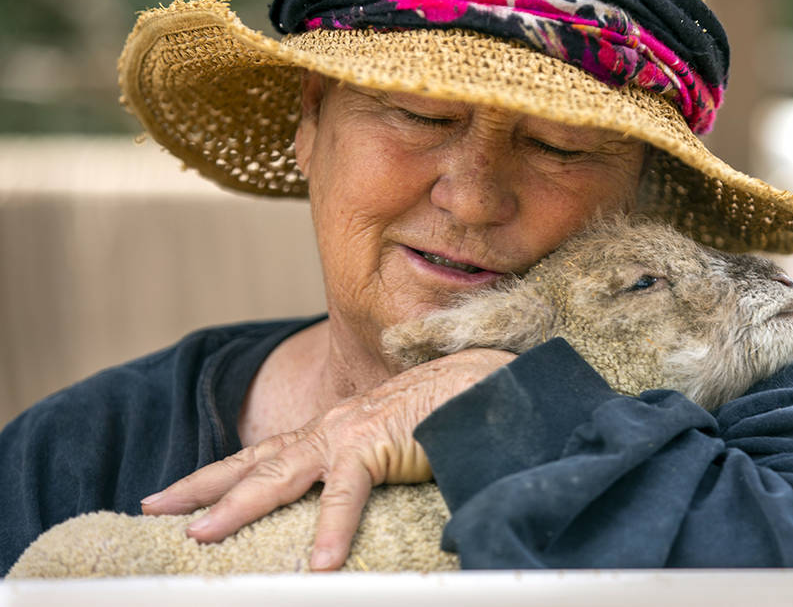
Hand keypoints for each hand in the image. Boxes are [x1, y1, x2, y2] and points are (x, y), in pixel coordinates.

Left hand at [140, 348, 515, 570]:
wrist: (483, 383)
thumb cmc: (441, 414)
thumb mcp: (388, 444)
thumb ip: (360, 470)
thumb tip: (341, 504)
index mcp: (330, 429)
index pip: (263, 454)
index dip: (219, 475)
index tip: (177, 496)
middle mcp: (329, 428)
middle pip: (254, 461)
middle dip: (201, 487)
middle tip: (153, 508)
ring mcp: (349, 435)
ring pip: (281, 474)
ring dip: (238, 506)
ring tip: (201, 536)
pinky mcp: (378, 446)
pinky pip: (348, 496)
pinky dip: (331, 531)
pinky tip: (318, 566)